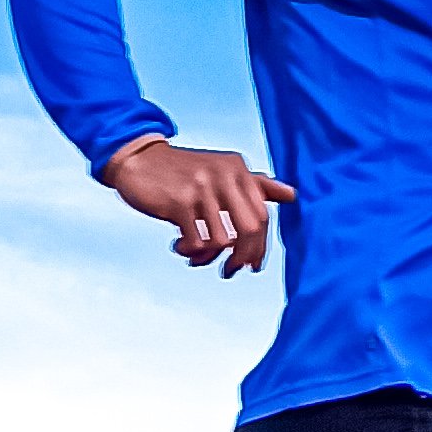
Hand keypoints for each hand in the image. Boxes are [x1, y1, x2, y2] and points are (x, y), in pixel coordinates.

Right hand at [101, 137, 293, 276]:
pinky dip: (190, 251)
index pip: (262, 216)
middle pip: (250, 230)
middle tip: (229, 271)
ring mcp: (202, 188)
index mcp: (238, 169)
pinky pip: (197, 241)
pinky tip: (179, 247)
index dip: (260, 247)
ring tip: (195, 256)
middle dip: (242, 258)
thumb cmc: (184, 171)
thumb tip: (293, 195)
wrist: (139, 159)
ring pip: (222, 241)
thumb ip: (257, 184)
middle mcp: (224, 175)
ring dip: (208, 257)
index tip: (252, 265)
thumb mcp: (223, 171)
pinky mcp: (179, 202)